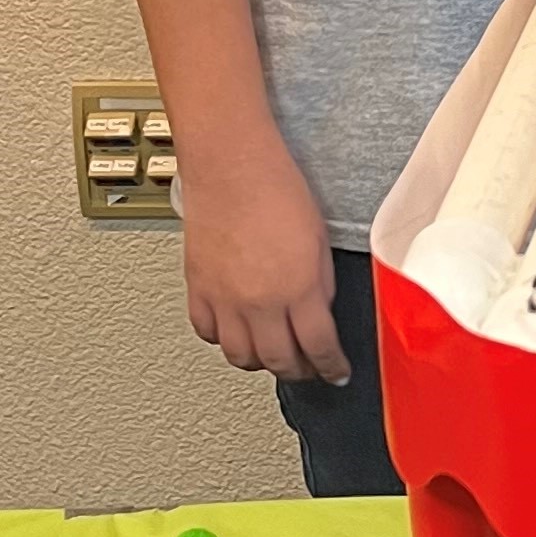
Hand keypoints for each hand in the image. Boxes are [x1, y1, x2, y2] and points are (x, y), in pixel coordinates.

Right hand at [177, 128, 348, 384]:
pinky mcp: (198, 289)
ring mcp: (224, 299)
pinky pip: (207, 332)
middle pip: (279, 361)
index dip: (332, 367)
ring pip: (240, 356)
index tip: (337, 372)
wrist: (232, 164)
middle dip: (301, 371)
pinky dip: (224, 340)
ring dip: (261, 362)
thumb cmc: (277, 188)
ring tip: (274, 354)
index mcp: (298, 288)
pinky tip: (237, 331)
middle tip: (310, 369)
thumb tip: (320, 315)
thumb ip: (320, 285)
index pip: (319, 348)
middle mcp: (258, 302)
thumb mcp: (320, 240)